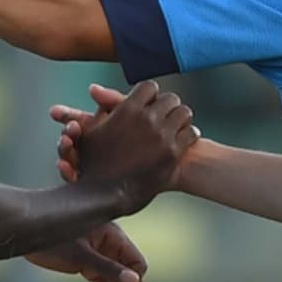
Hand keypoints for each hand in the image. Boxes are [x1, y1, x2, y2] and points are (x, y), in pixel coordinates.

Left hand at [25, 222, 146, 281]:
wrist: (24, 231)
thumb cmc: (51, 236)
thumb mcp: (81, 255)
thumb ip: (108, 268)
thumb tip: (135, 281)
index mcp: (113, 236)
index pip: (136, 262)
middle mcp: (109, 245)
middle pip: (127, 275)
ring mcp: (98, 255)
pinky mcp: (86, 264)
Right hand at [68, 81, 196, 214]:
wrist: (104, 195)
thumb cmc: (93, 163)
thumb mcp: (90, 130)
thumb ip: (99, 107)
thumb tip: (96, 88)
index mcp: (128, 109)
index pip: (150, 87)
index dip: (151, 95)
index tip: (150, 103)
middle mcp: (147, 119)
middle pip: (171, 98)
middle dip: (168, 106)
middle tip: (167, 115)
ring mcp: (162, 136)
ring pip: (185, 113)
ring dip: (181, 118)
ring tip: (177, 125)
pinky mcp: (173, 154)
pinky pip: (191, 133)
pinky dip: (189, 135)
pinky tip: (184, 140)